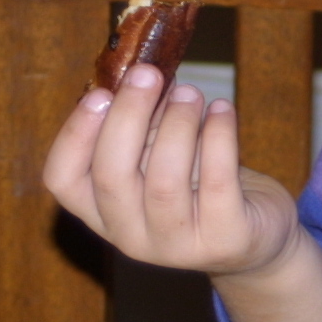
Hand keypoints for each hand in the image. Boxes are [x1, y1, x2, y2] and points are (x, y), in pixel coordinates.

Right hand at [41, 67, 321, 321]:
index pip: (63, 179)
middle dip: (128, 116)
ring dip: (177, 124)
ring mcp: (177, 246)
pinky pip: (217, 182)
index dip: (74, 133)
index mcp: (102, 213)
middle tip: (148, 74)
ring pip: (164, 181)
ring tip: (191, 93)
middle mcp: (130, 237)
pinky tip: (223, 110)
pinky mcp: (225, 240)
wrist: (257, 237)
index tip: (99, 92)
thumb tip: (139, 75)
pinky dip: (219, 136)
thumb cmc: (200, 187)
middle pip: (111, 177)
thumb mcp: (160, 158)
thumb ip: (143, 126)